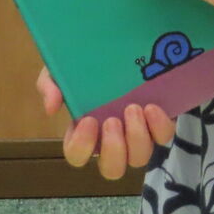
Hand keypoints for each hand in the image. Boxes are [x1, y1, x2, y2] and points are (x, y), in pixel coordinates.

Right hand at [37, 66, 175, 179]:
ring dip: (136, 137)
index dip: (81, 146)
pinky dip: (158, 127)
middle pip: (112, 169)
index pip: (77, 156)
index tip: (88, 120)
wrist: (125, 43)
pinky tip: (152, 107)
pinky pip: (163, 137)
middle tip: (112, 120)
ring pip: (139, 157)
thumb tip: (51, 108)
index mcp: (84, 131)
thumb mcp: (62, 69)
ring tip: (133, 108)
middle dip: (113, 149)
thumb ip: (50, 85)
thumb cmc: (88, 64)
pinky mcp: (159, 121)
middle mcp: (112, 139)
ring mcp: (137, 133)